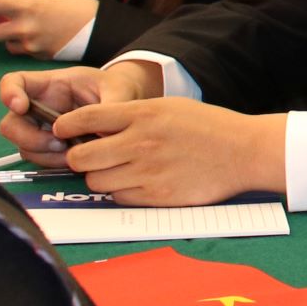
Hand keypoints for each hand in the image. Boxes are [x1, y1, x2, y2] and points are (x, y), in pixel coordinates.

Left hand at [0, 0, 97, 57]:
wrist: (99, 27)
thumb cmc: (72, 7)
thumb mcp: (43, 1)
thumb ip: (19, 8)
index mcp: (27, 7)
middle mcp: (25, 27)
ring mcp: (31, 45)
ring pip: (3, 44)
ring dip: (6, 39)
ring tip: (24, 31)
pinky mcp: (38, 58)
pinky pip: (20, 52)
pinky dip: (23, 47)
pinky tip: (39, 39)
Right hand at [0, 63, 156, 165]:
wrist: (123, 105)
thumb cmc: (115, 89)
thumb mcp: (117, 89)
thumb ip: (112, 104)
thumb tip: (104, 131)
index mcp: (49, 84)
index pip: (14, 82)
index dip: (9, 93)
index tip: (20, 106)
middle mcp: (38, 107)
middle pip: (11, 124)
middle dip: (29, 137)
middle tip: (59, 142)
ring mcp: (41, 129)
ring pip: (24, 146)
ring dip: (45, 154)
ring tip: (74, 152)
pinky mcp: (50, 147)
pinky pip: (40, 159)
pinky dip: (54, 162)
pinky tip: (76, 160)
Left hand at [51, 98, 286, 206]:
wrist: (244, 152)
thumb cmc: (208, 126)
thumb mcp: (169, 107)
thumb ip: (132, 116)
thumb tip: (96, 127)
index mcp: (142, 115)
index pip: (85, 118)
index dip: (66, 126)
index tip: (62, 130)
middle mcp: (140, 143)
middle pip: (81, 157)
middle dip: (80, 158)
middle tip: (89, 157)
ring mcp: (147, 172)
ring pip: (96, 182)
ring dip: (101, 177)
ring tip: (117, 171)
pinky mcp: (156, 197)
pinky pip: (119, 198)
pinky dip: (122, 192)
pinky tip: (138, 183)